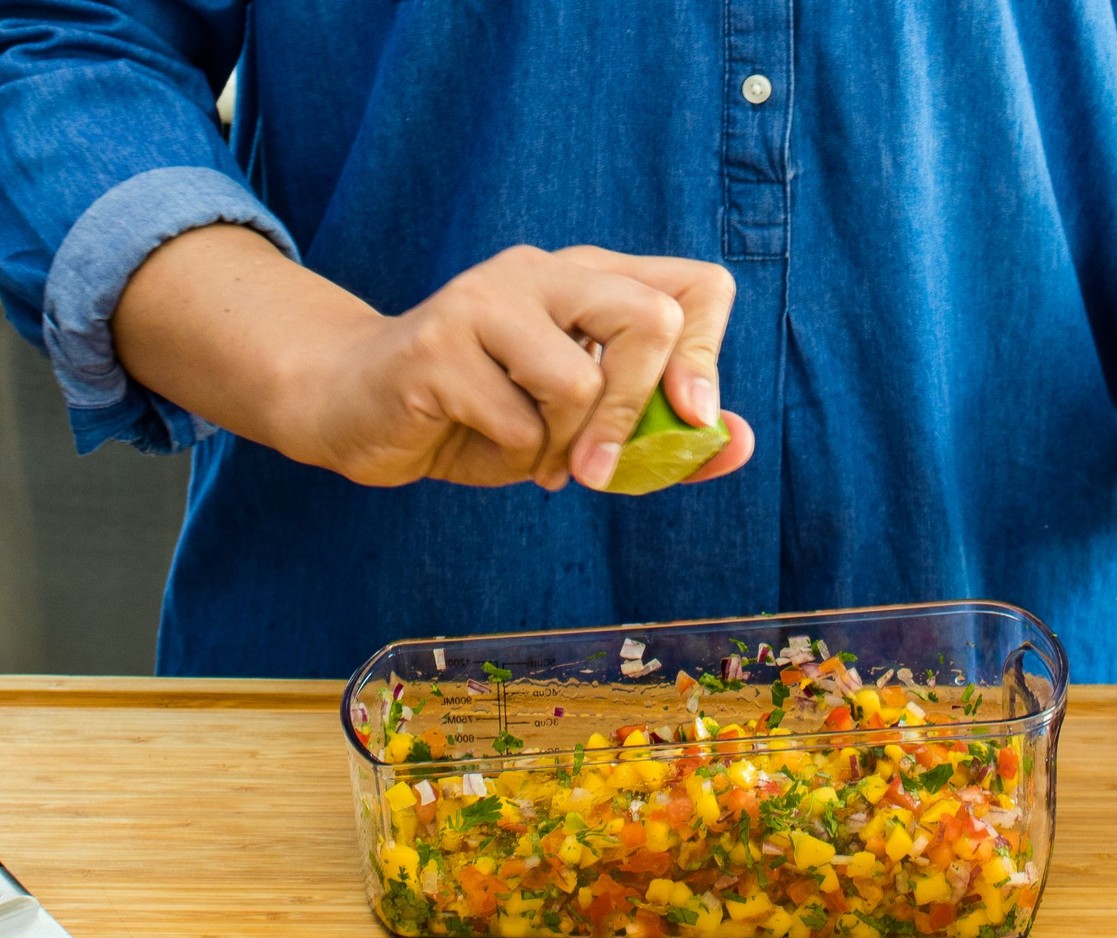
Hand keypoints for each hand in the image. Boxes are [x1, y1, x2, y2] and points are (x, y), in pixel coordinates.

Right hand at [295, 244, 752, 489]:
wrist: (357, 408)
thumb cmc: (481, 416)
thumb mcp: (583, 430)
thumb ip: (661, 437)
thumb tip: (738, 443)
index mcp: (591, 278)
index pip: (700, 288)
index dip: (710, 358)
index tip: (690, 418)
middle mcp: (544, 270)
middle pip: (651, 320)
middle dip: (636, 414)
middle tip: (600, 468)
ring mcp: (487, 297)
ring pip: (581, 382)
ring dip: (561, 447)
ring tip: (527, 452)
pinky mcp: (438, 343)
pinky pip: (515, 421)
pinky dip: (510, 457)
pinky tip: (479, 441)